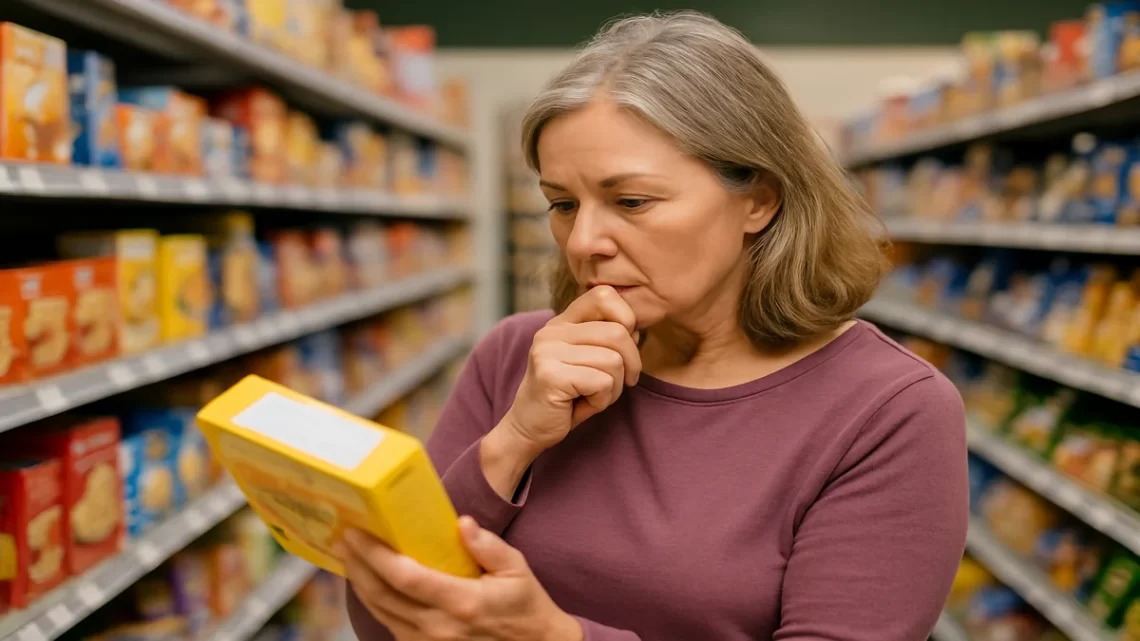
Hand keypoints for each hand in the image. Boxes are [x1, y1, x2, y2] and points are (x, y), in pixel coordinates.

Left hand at [342, 517, 582, 640]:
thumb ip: (489, 546)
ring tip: (348, 556)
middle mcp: (438, 627)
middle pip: (382, 595)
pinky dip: (373, 601)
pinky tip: (367, 582)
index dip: (375, 555)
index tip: (357, 532)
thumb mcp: (517, 570)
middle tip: (343, 537)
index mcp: (462, 603)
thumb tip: (462, 522)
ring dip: (359, 583)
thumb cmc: (525, 606)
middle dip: (357, 565)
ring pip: (380, 612)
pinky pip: (389, 623)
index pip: (406, 577)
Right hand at [500, 286, 641, 453]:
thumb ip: (608, 339)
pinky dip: (602, 400)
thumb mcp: (589, 361)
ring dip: (614, 387)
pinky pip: (603, 382)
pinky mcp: (550, 375)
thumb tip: (636, 328)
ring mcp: (548, 351)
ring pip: (614, 361)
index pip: (604, 295)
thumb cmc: (567, 397)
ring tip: (592, 395)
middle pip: (618, 332)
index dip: (626, 319)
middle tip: (615, 383)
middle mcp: (552, 331)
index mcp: (562, 322)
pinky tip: (581, 405)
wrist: (529, 429)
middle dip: (630, 364)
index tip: (621, 349)